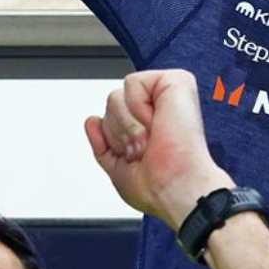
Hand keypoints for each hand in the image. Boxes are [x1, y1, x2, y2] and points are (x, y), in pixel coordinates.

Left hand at [85, 70, 232, 227]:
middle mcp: (159, 108)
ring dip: (128, 126)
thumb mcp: (118, 168)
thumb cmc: (158, 185)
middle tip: (144, 148)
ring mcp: (168, 93)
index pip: (111, 117)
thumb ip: (103, 144)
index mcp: (149, 125)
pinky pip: (133, 83)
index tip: (136, 157)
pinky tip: (156, 122)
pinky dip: (137, 108)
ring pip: (116, 96)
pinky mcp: (176, 81)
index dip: (114, 138)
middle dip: (119, 133)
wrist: (174, 187)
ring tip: (151, 139)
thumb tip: (92, 121)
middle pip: (110, 104)